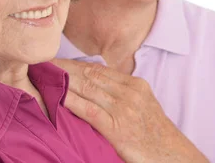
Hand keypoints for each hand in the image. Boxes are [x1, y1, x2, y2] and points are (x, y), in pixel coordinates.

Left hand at [52, 59, 208, 162]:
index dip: (73, 64)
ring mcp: (124, 109)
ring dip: (62, 79)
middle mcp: (129, 92)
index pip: (97, 69)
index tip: (55, 61)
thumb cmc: (155, 135)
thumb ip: (121, 95)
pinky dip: (71, 101)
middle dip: (63, 67)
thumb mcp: (142, 107)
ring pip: (87, 87)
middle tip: (41, 62)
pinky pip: (90, 110)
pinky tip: (57, 96)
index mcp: (135, 85)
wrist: (174, 156)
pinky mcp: (118, 128)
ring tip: (42, 74)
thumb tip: (93, 88)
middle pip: (89, 74)